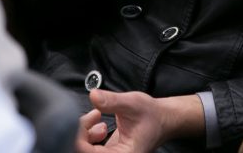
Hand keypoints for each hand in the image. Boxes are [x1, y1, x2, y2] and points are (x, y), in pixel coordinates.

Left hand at [75, 90, 202, 152]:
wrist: (163, 119)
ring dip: (83, 132)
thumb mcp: (133, 103)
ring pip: (84, 149)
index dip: (78, 138)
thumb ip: (112, 101)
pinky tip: (97, 121)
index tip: (81, 119)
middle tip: (92, 114)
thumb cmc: (152, 115)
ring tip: (96, 115)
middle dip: (81, 132)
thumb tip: (93, 96)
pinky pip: (89, 147)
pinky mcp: (107, 152)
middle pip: (82, 151)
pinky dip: (88, 133)